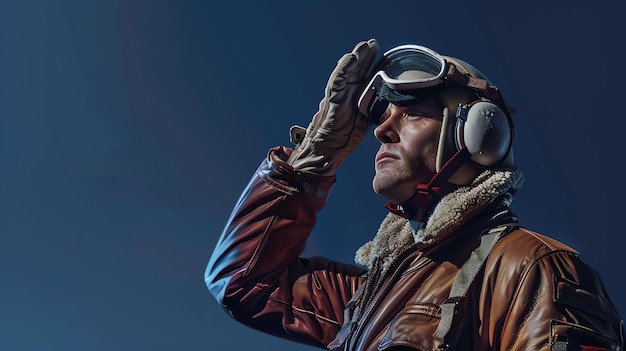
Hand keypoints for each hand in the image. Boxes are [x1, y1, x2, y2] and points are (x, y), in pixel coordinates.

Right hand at [287, 39, 378, 175]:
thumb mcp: (364, 120)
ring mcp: (337, 95)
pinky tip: (349, 58)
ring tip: (364, 46)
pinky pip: (336, 81)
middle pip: (355, 71)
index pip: (363, 77)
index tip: (380, 53)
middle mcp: (344, 93)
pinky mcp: (331, 99)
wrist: (328, 149)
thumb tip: (389, 104)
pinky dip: (343, 69)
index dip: (370, 65)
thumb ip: (373, 109)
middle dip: (364, 57)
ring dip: (355, 58)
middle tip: (372, 44)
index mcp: (353, 97)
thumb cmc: (344, 138)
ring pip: (346, 72)